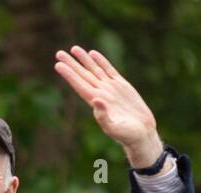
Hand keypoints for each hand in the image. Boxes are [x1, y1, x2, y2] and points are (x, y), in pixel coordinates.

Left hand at [54, 46, 162, 167]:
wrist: (142, 134)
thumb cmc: (127, 135)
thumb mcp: (114, 129)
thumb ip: (103, 117)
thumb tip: (95, 100)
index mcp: (96, 103)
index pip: (79, 85)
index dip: (69, 75)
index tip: (58, 65)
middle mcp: (101, 94)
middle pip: (83, 75)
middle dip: (72, 64)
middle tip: (59, 53)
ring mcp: (111, 89)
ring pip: (94, 70)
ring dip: (84, 60)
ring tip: (74, 49)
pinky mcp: (122, 86)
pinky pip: (109, 70)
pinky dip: (101, 62)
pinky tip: (93, 54)